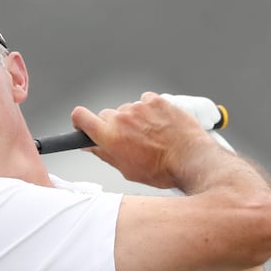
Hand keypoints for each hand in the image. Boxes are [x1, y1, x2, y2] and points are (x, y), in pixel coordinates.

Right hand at [69, 92, 218, 191]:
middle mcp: (122, 118)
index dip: (80, 121)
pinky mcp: (156, 100)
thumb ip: (105, 154)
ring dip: (134, 119)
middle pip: (106, 115)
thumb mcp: (127, 170)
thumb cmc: (161, 169)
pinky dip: (149, 111)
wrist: (190, 159)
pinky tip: (159, 125)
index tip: (85, 125)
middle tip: (128, 140)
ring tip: (150, 135)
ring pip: (127, 109)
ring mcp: (139, 107)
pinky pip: (145, 101)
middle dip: (113, 126)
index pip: (80, 116)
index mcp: (110, 136)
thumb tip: (91, 147)